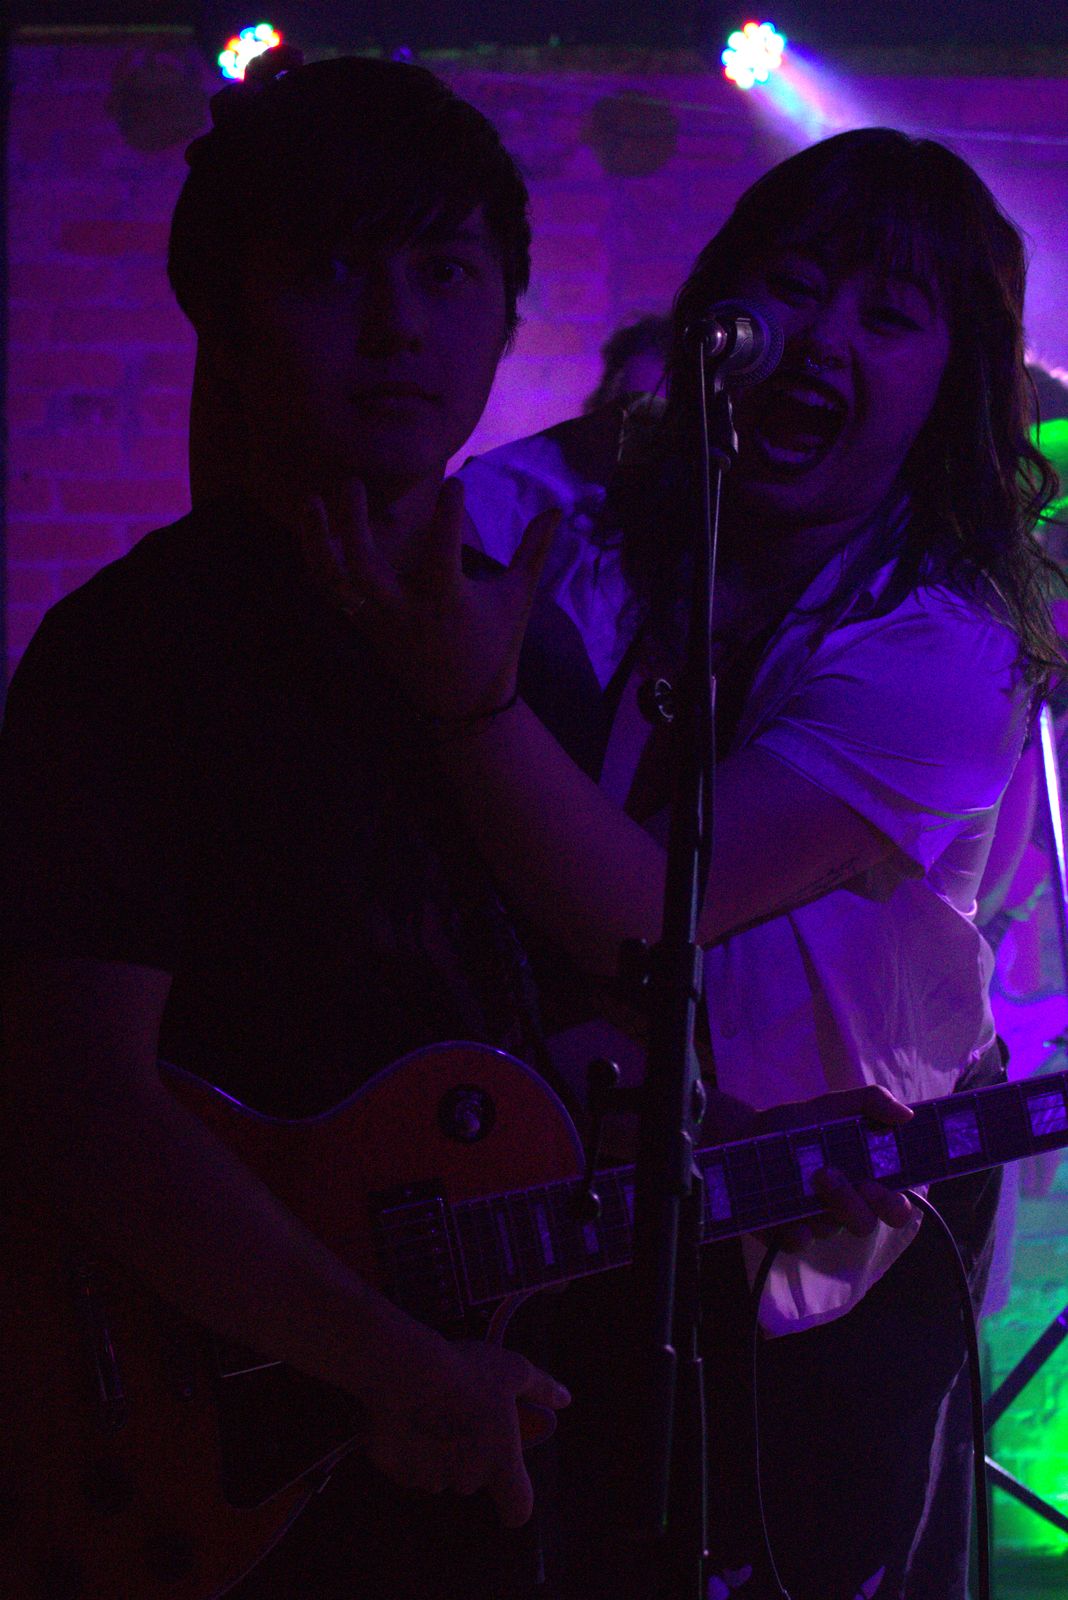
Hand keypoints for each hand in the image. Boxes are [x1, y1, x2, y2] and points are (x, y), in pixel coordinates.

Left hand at [299, 478, 559, 720]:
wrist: (465, 705)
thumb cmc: (495, 646)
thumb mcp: (518, 598)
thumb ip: (533, 552)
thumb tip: (556, 509)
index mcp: (446, 602)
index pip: (443, 553)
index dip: (449, 516)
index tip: (454, 484)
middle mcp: (405, 610)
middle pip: (364, 566)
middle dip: (352, 523)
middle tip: (353, 483)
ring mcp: (378, 620)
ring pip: (334, 581)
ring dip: (317, 541)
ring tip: (310, 501)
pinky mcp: (363, 627)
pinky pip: (331, 592)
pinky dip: (318, 561)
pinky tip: (313, 529)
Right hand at [364, 1335, 569, 1525]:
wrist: (406, 1373)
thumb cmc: (467, 1372)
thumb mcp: (513, 1370)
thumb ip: (541, 1388)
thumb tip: (565, 1398)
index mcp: (499, 1462)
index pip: (518, 1508)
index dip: (514, 1504)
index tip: (508, 1491)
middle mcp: (466, 1479)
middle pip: (473, 1479)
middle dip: (468, 1454)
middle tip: (461, 1415)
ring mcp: (429, 1478)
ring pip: (438, 1471)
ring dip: (437, 1451)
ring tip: (429, 1410)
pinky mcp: (396, 1472)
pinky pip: (406, 1464)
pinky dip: (407, 1447)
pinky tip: (404, 1415)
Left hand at [753, 1084, 915, 1251]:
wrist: (743, 1133)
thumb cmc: (795, 1124)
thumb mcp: (832, 1105)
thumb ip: (871, 1103)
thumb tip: (906, 1113)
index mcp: (862, 1180)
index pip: (893, 1206)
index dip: (895, 1205)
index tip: (881, 1184)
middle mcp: (843, 1205)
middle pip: (865, 1223)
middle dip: (855, 1205)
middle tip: (833, 1175)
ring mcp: (814, 1221)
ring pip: (832, 1230)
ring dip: (825, 1206)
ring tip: (810, 1176)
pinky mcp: (784, 1232)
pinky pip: (799, 1244)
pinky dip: (798, 1235)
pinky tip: (792, 1222)